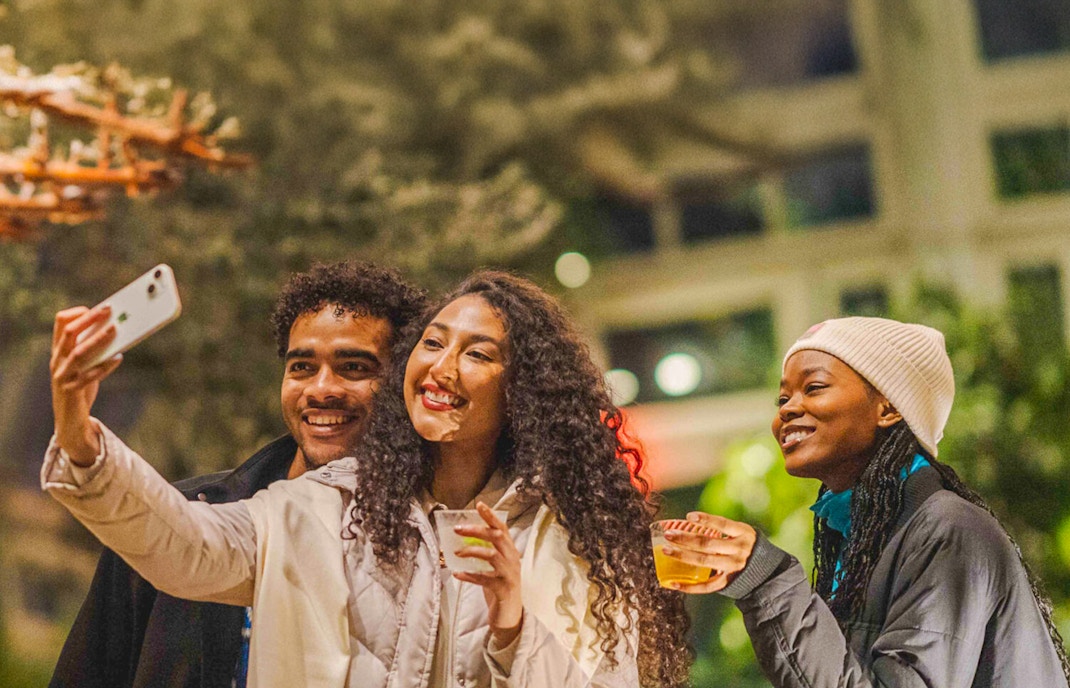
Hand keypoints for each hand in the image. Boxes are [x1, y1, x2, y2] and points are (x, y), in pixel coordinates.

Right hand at [50, 305, 122, 464]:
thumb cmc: (80, 384)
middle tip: (109, 309)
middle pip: (70, 333)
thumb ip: (93, 349)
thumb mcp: (83, 364)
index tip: (96, 308)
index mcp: (59, 350)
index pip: (61, 323)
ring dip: (97, 340)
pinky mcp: (72, 390)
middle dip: (90, 319)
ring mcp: (62, 375)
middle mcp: (57, 360)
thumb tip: (117, 329)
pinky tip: (118, 358)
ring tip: (115, 330)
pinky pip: (89, 377)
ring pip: (79, 353)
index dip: (77, 313)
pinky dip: (104, 367)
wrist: (69, 417)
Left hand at [452, 501, 522, 645]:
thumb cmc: (499, 587)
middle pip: (497, 537)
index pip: (502, 528)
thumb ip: (486, 552)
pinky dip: (469, 576)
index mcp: (511, 551)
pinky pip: (485, 579)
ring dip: (472, 551)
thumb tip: (462, 539)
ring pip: (492, 555)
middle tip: (457, 529)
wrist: (510, 616)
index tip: (479, 504)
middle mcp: (512, 559)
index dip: (491, 516)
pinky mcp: (503, 589)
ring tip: (456, 553)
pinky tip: (457, 575)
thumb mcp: (495, 566)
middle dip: (477, 530)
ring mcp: (509, 574)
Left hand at [662, 512, 756, 593]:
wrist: (766, 571)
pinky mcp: (728, 582)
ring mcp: (733, 567)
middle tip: (668, 534)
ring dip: (683, 556)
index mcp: (743, 533)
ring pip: (704, 562)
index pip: (723, 524)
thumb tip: (689, 522)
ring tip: (666, 550)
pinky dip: (689, 586)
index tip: (689, 516)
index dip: (706, 519)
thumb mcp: (742, 532)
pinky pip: (707, 586)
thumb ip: (723, 528)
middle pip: (708, 544)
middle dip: (686, 539)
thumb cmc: (746, 545)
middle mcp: (739, 550)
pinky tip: (672, 583)